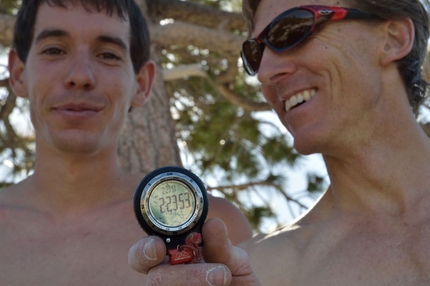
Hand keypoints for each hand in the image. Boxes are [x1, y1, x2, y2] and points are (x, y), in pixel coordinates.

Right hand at [128, 218, 259, 285]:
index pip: (144, 252)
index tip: (158, 246)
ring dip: (198, 283)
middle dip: (187, 275)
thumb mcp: (232, 258)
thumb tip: (211, 224)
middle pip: (155, 279)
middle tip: (220, 274)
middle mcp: (166, 278)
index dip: (144, 249)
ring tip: (225, 279)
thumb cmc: (232, 274)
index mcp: (169, 257)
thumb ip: (220, 244)